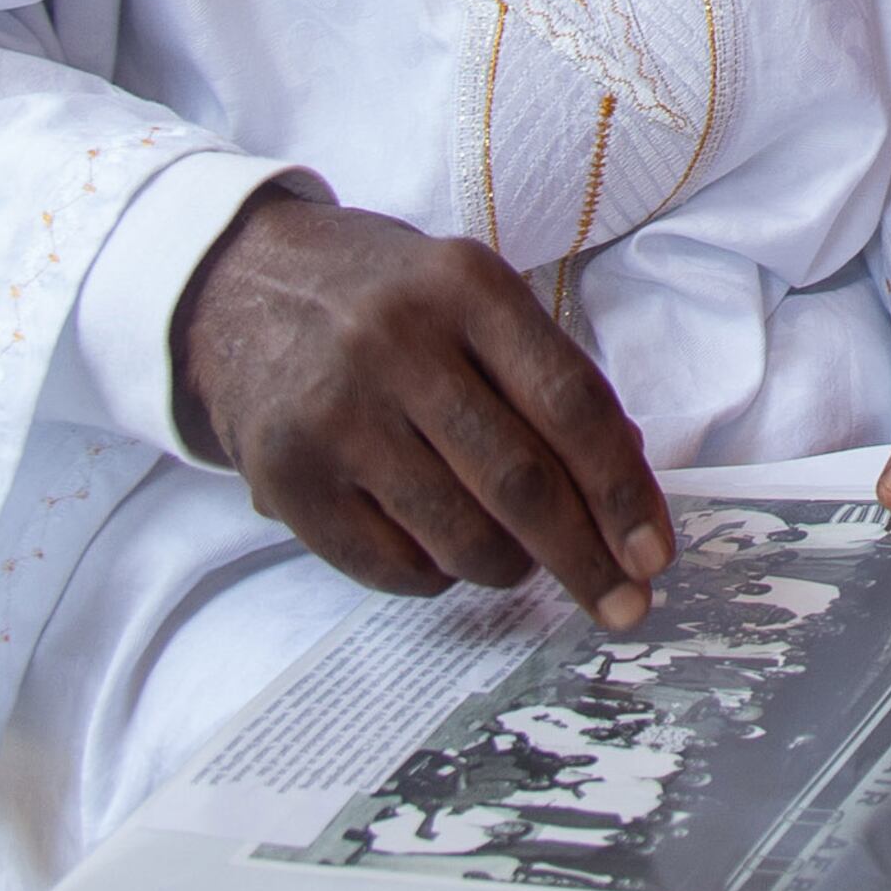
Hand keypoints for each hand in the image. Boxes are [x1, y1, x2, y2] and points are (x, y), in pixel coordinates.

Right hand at [176, 193, 674, 625]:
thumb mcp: (466, 295)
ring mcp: (336, 412)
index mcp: (463, 285)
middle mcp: (396, 342)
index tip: (656, 554)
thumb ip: (544, 375)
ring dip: (510, 568)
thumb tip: (628, 489)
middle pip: (520, 483)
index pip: (568, 402)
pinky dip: (436, 576)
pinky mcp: (288, 476)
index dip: (622, 490)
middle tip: (625, 606)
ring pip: (463, 539)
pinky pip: (395, 569)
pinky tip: (433, 541)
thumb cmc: (382, 300)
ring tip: (511, 554)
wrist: (234, 286)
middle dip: (587, 561)